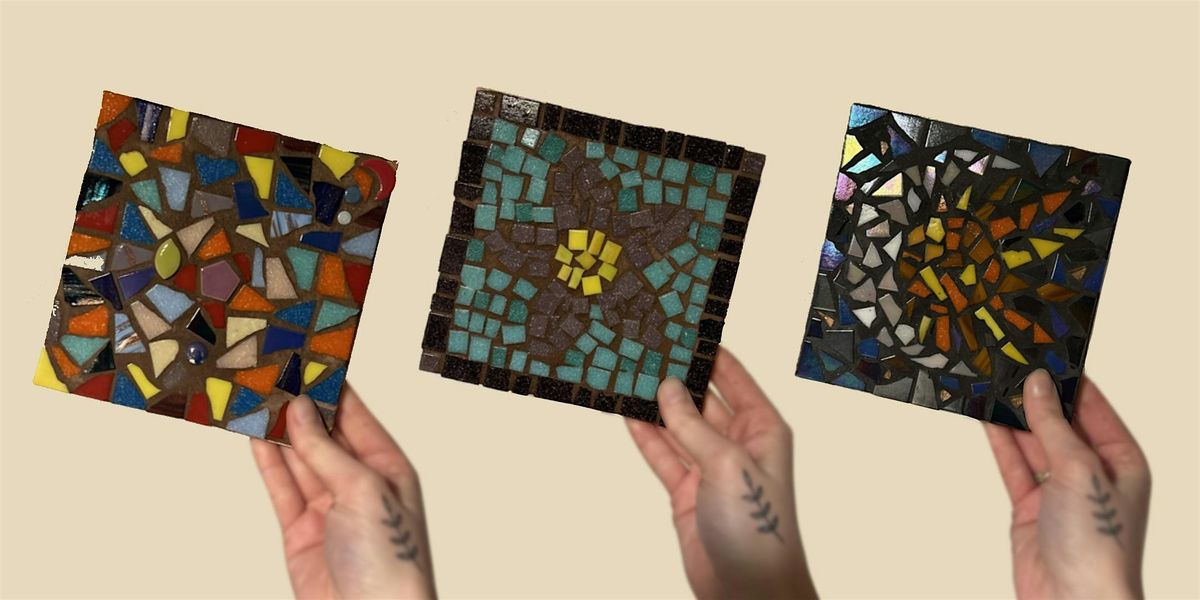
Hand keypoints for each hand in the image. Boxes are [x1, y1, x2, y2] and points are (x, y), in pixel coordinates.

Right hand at [251, 383, 435, 598]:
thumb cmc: (389, 560)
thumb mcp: (364, 491)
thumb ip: (327, 450)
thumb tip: (301, 409)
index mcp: (388, 468)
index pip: (355, 416)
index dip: (331, 388)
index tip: (308, 357)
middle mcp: (359, 484)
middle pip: (323, 434)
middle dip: (299, 405)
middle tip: (272, 371)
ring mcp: (329, 507)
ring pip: (297, 458)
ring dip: (276, 428)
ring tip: (254, 394)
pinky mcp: (301, 530)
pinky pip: (280, 486)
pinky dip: (266, 460)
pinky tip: (253, 434)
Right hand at [626, 348, 816, 598]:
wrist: (748, 590)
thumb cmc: (758, 528)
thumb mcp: (727, 465)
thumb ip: (693, 425)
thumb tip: (666, 388)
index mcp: (762, 428)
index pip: (733, 376)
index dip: (708, 350)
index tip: (681, 325)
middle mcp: (738, 442)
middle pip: (701, 397)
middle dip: (674, 375)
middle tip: (644, 345)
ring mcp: (710, 467)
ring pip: (677, 424)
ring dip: (654, 403)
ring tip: (627, 372)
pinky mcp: (687, 491)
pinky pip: (662, 454)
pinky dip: (645, 435)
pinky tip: (626, 412)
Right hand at [985, 370, 1149, 598]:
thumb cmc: (1097, 544)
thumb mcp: (1079, 470)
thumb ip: (1053, 425)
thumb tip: (1037, 384)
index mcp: (1121, 460)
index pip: (1092, 406)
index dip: (1067, 378)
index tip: (1041, 350)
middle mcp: (1091, 472)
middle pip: (1058, 422)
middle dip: (1034, 395)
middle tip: (1008, 361)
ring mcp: (1059, 490)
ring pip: (1031, 441)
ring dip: (1011, 415)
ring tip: (990, 381)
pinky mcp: (1029, 507)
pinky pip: (1012, 464)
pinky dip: (998, 441)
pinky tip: (984, 417)